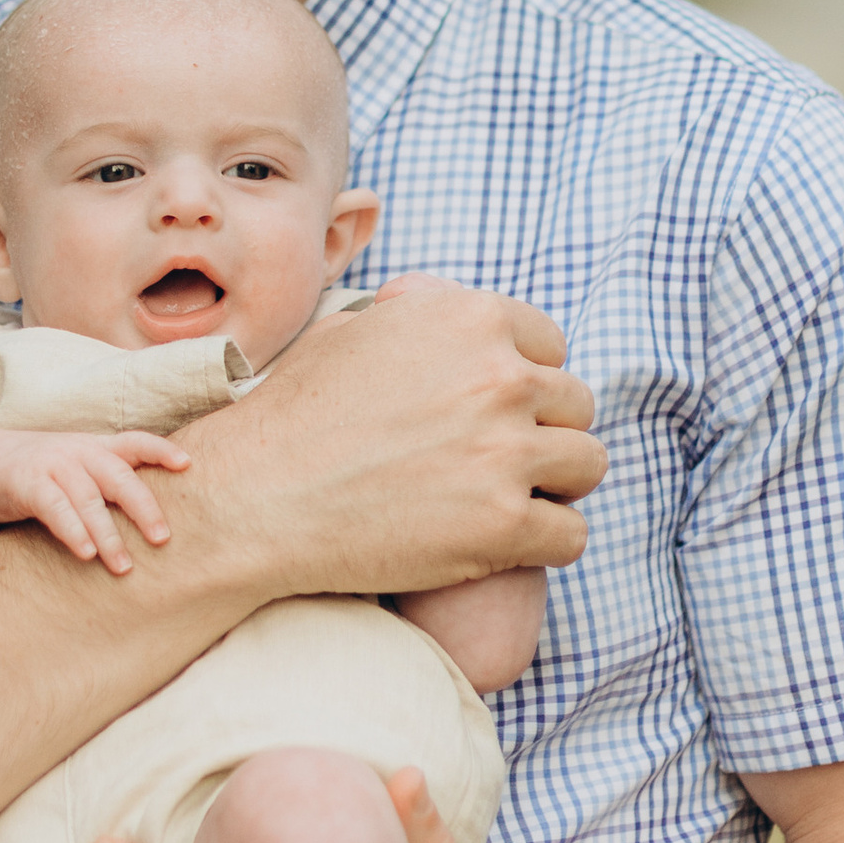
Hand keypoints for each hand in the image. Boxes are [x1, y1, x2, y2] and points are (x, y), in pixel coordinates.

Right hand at [0, 431, 189, 572]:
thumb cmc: (45, 474)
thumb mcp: (80, 468)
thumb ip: (111, 481)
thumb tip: (158, 516)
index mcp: (96, 447)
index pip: (135, 442)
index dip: (161, 451)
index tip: (188, 465)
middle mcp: (78, 452)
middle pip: (118, 477)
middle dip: (143, 508)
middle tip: (162, 539)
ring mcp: (52, 465)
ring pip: (88, 499)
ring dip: (107, 535)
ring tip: (123, 566)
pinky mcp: (27, 484)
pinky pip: (54, 508)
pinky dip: (72, 530)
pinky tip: (85, 554)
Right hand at [185, 277, 605, 609]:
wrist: (255, 499)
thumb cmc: (294, 415)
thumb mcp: (352, 328)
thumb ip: (416, 311)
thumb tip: (442, 297)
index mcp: (470, 318)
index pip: (551, 345)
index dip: (527, 380)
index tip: (499, 411)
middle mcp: (498, 376)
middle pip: (575, 404)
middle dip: (545, 431)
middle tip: (502, 462)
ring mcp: (505, 451)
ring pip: (588, 465)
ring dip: (557, 486)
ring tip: (515, 499)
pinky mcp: (504, 524)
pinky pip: (572, 535)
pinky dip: (547, 543)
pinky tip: (508, 545)